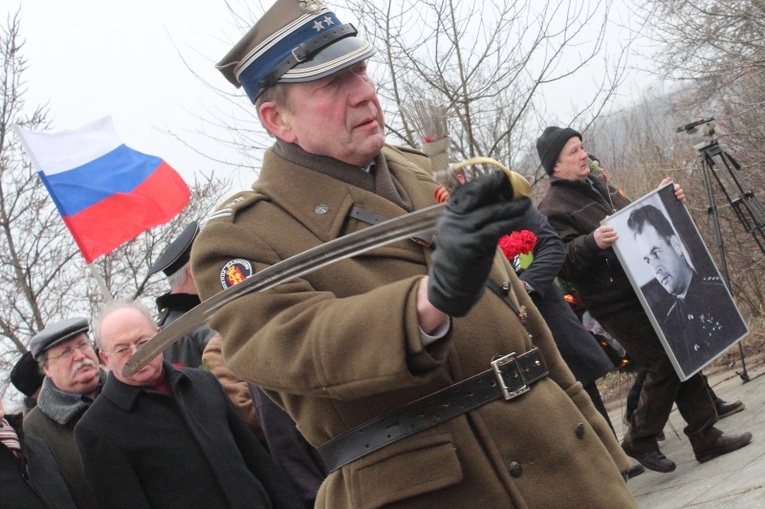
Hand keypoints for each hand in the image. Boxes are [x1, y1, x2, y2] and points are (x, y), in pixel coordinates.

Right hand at [428, 171, 530, 316]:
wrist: (451, 286)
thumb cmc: (463, 257)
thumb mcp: (466, 232)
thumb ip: (478, 216)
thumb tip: (502, 197)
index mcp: (449, 213)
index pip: (467, 190)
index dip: (485, 182)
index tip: (501, 176)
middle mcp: (452, 219)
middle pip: (479, 196)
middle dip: (499, 189)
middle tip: (518, 187)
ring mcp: (459, 232)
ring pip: (490, 213)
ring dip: (512, 207)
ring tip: (526, 204)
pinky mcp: (469, 246)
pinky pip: (494, 230)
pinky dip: (509, 222)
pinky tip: (519, 219)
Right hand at [593, 225, 617, 248]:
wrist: (592, 242)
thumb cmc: (598, 235)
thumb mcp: (599, 230)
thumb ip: (604, 228)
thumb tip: (612, 229)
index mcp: (599, 231)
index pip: (606, 228)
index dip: (610, 228)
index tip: (612, 229)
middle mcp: (600, 236)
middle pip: (609, 234)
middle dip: (613, 233)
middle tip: (615, 232)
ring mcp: (602, 241)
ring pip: (610, 239)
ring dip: (614, 238)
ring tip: (617, 237)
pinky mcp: (603, 245)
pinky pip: (610, 243)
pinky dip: (613, 242)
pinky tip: (614, 240)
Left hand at [660, 177, 685, 202]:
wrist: (657, 204)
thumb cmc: (659, 195)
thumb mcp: (660, 189)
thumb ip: (664, 183)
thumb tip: (669, 177)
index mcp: (672, 189)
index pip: (677, 186)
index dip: (677, 187)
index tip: (674, 189)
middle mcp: (676, 193)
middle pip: (681, 190)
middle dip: (679, 191)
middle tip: (675, 194)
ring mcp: (678, 198)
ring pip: (683, 195)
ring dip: (682, 196)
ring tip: (678, 197)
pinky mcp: (679, 203)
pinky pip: (683, 201)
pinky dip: (684, 200)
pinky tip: (682, 201)